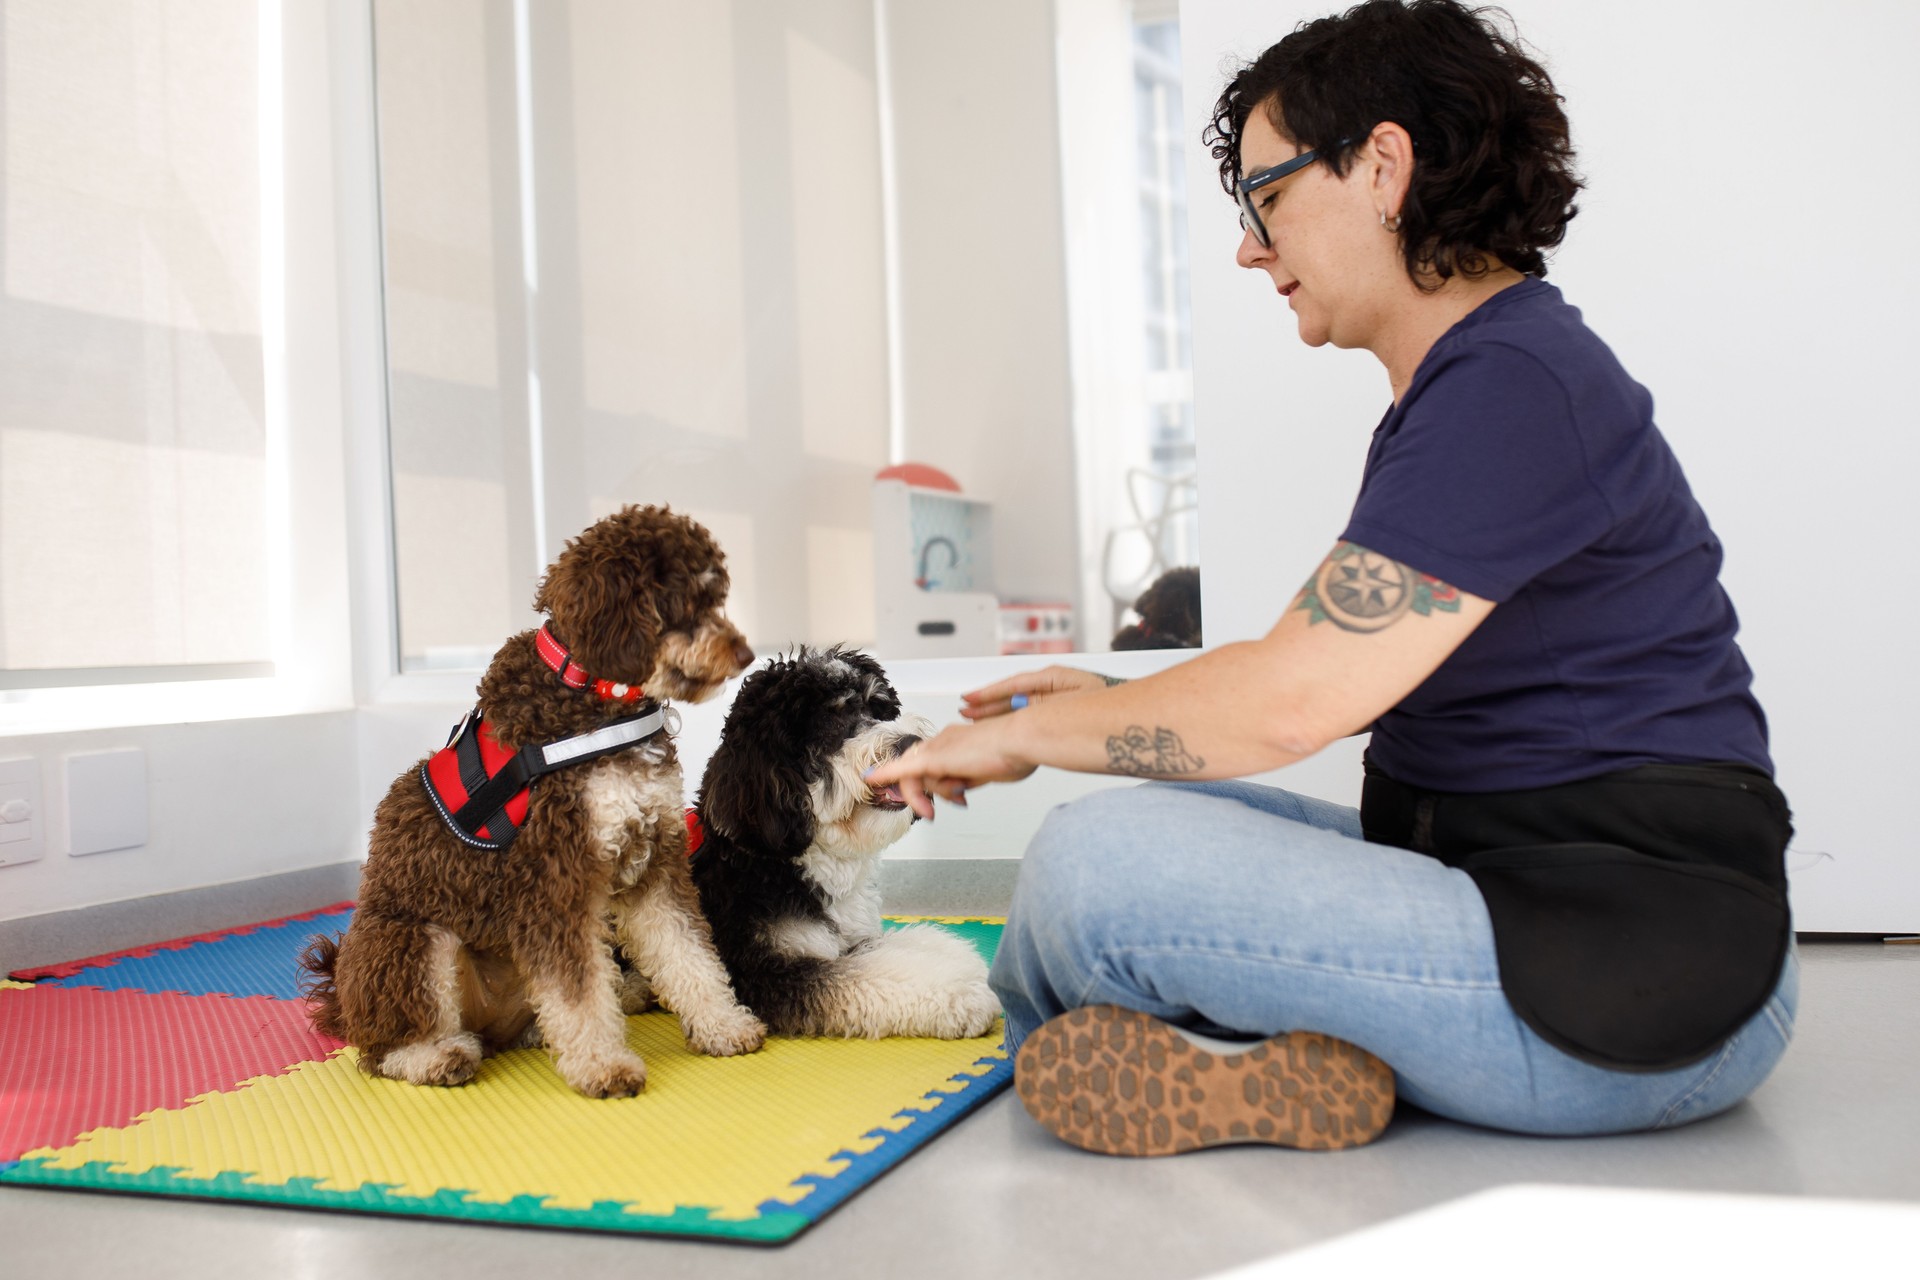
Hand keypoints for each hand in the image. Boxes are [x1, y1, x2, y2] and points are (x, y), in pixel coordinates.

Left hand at [863, 719, 1037, 820]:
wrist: (1022, 739)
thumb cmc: (1018, 752)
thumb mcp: (991, 769)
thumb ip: (971, 777)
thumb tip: (960, 789)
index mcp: (959, 738)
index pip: (934, 761)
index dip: (932, 781)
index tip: (938, 796)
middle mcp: (945, 739)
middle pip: (924, 770)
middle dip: (930, 793)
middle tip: (931, 812)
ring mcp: (939, 747)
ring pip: (923, 777)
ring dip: (938, 793)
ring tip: (959, 794)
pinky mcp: (935, 759)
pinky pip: (904, 768)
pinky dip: (887, 774)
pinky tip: (872, 779)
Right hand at [959, 665, 1118, 719]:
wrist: (1131, 718)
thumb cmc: (1109, 706)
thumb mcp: (1071, 702)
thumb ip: (1041, 702)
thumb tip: (1017, 704)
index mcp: (1055, 677)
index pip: (1015, 683)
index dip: (990, 692)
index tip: (969, 698)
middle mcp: (1053, 685)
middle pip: (1013, 693)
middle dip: (988, 702)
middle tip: (965, 709)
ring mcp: (1055, 696)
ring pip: (1018, 703)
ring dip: (996, 710)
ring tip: (974, 716)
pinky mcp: (1059, 708)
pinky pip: (1028, 711)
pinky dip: (1011, 716)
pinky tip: (999, 724)